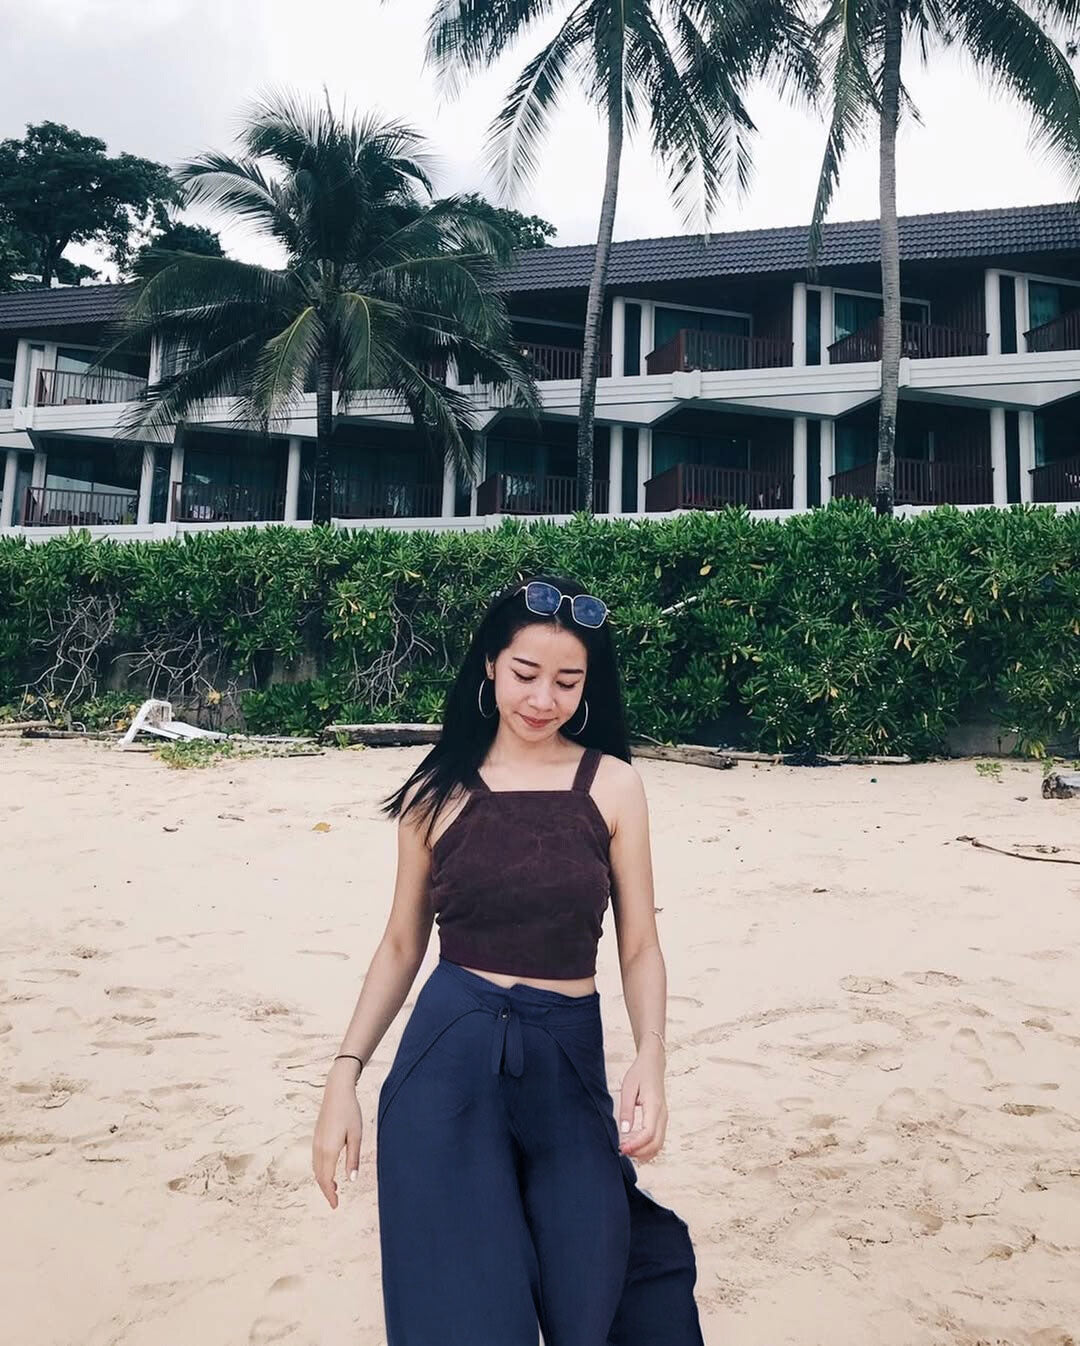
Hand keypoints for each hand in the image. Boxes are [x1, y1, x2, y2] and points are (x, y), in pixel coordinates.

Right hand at [312, 1065, 362, 1209]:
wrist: (337, 1091)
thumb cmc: (350, 1112)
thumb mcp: (356, 1136)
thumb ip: (353, 1159)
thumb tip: (351, 1180)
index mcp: (328, 1150)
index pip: (326, 1179)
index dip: (330, 1194)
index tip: (335, 1205)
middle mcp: (318, 1148)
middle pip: (319, 1176)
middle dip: (326, 1191)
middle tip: (335, 1202)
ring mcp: (315, 1142)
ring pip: (316, 1169)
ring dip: (323, 1181)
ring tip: (334, 1189)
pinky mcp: (316, 1137)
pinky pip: (315, 1160)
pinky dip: (321, 1170)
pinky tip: (329, 1171)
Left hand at [617, 1045, 667, 1161]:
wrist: (653, 1063)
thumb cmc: (640, 1073)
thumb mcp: (628, 1088)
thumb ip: (626, 1110)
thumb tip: (624, 1131)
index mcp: (654, 1106)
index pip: (648, 1134)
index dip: (635, 1145)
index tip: (621, 1148)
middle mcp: (662, 1114)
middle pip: (656, 1144)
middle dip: (639, 1153)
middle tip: (622, 1151)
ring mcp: (664, 1117)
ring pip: (659, 1144)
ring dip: (644, 1152)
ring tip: (627, 1151)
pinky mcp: (661, 1119)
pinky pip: (659, 1139)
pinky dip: (649, 1148)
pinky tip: (635, 1147)